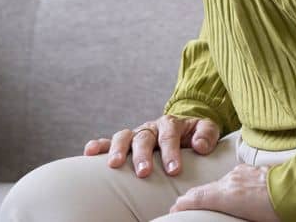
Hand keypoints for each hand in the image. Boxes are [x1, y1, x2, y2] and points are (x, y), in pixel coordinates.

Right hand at [83, 114, 220, 177]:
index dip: (171, 152)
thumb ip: (206, 134)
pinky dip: (98, 145)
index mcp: (171, 124)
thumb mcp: (206, 129)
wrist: (183, 128)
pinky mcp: (125, 142)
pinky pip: (108, 141)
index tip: (174, 170)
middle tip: (143, 172)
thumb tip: (200, 146)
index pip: (170, 135)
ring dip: (118, 149)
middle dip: (143, 155)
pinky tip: (89, 152)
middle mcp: (151, 127)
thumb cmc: (194, 133)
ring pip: (124, 136)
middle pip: (144, 137)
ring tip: (114, 165)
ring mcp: (136, 134)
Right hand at [171, 163, 280, 221]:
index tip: (175, 208)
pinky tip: (238, 194)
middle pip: (207, 190)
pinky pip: (235, 178)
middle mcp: (231, 180)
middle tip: (189, 207)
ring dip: (216, 193)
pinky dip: (231, 187)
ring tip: (217, 204)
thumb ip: (229, 216)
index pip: (196, 197)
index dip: (183, 204)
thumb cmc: (277, 211)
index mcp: (227, 194)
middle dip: (196, 198)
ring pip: (221, 184)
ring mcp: (242, 173)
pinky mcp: (253, 170)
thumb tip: (224, 217)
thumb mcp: (248, 220)